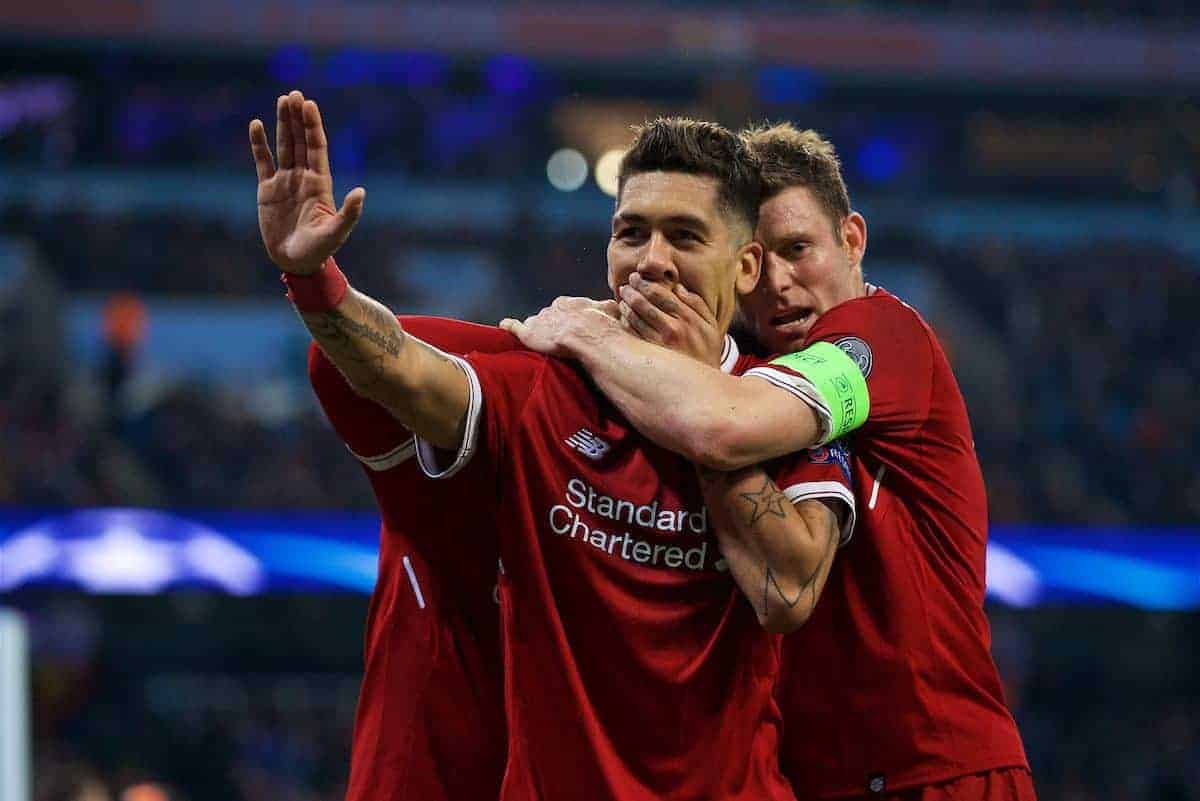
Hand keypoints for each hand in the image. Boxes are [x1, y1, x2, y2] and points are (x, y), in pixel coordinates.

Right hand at [249, 90, 364, 275]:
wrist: (296, 262)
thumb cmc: (319, 250)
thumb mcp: (336, 233)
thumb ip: (348, 213)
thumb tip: (361, 192)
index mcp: (321, 183)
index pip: (317, 148)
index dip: (313, 126)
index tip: (309, 104)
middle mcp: (304, 177)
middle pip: (301, 141)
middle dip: (298, 118)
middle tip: (294, 94)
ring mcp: (285, 181)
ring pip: (284, 146)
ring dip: (283, 124)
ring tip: (282, 100)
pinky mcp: (267, 190)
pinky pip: (262, 162)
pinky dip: (259, 144)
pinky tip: (256, 124)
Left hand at [499, 297, 620, 357]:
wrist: (585, 334)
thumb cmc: (600, 324)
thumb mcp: (610, 311)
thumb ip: (608, 308)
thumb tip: (616, 305)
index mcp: (569, 303)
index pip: (564, 308)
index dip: (567, 318)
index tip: (571, 326)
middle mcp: (551, 309)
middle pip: (549, 316)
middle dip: (551, 324)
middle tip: (557, 336)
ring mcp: (538, 320)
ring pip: (535, 323)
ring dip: (537, 330)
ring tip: (540, 340)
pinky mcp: (528, 333)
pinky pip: (515, 327)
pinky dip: (509, 326)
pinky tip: (504, 324)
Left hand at [618, 273, 723, 365]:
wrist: (703, 383)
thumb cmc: (706, 350)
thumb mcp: (710, 325)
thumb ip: (696, 303)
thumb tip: (678, 287)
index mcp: (689, 317)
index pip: (660, 292)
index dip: (644, 282)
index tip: (637, 277)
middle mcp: (674, 329)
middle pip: (644, 302)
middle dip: (631, 290)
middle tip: (626, 286)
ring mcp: (660, 343)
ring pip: (635, 316)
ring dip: (625, 304)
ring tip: (623, 298)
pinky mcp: (651, 354)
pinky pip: (632, 333)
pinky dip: (625, 321)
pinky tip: (624, 316)